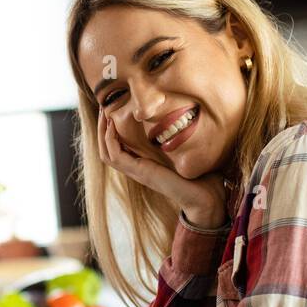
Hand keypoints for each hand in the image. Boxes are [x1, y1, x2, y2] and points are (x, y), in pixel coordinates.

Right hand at [97, 113, 226, 227]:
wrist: (204, 197)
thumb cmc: (201, 179)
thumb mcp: (187, 155)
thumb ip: (182, 142)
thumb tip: (188, 121)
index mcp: (144, 165)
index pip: (117, 149)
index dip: (111, 131)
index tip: (113, 111)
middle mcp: (136, 169)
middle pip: (106, 150)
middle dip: (102, 129)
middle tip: (102, 108)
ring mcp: (136, 172)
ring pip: (106, 153)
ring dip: (102, 132)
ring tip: (104, 114)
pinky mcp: (140, 172)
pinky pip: (115, 156)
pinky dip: (110, 140)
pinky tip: (113, 125)